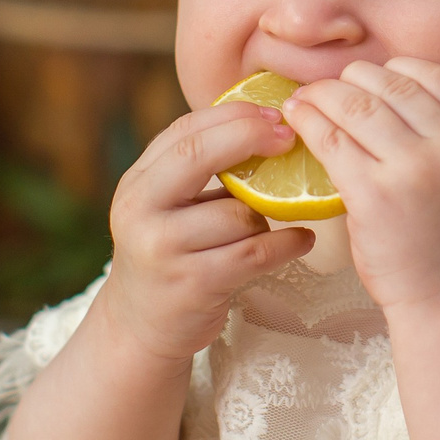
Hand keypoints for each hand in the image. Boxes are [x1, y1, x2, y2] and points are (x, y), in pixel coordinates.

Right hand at [100, 103, 315, 362]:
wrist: (141, 325)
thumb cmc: (170, 253)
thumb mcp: (165, 206)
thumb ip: (198, 170)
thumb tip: (266, 126)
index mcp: (138, 182)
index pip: (184, 131)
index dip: (233, 116)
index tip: (276, 114)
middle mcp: (141, 210)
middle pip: (198, 154)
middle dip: (249, 137)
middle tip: (290, 138)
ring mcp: (163, 248)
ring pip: (237, 212)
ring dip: (270, 213)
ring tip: (283, 216)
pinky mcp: (192, 284)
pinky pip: (254, 253)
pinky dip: (286, 244)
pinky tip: (301, 240)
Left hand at [285, 59, 439, 311]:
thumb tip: (385, 90)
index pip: (433, 75)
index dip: (395, 70)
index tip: (369, 80)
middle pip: (389, 84)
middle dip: (350, 79)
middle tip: (327, 88)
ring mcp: (411, 170)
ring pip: (355, 105)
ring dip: (321, 95)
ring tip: (303, 100)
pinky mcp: (373, 195)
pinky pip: (331, 140)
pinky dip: (308, 122)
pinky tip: (296, 119)